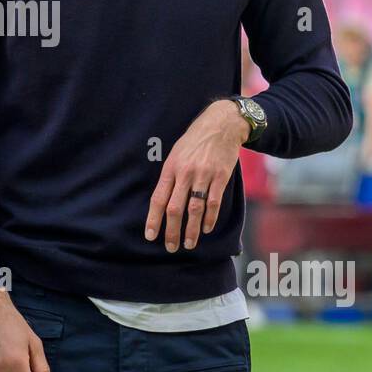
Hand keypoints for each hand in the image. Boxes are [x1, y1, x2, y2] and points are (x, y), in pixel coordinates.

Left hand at [145, 100, 247, 252]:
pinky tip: (206, 228)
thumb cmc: (194, 142)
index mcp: (171, 168)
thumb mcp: (176, 154)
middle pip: (175, 208)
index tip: (151, 236)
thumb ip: (170, 177)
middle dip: (172, 231)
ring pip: (194, 209)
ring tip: (188, 244)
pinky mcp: (220, 176)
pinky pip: (213, 202)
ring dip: (191, 229)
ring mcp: (203, 175)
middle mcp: (185, 173)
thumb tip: (162, 202)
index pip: (158, 199)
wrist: (220, 125)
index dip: (153, 219)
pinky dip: (209, 218)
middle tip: (170, 247)